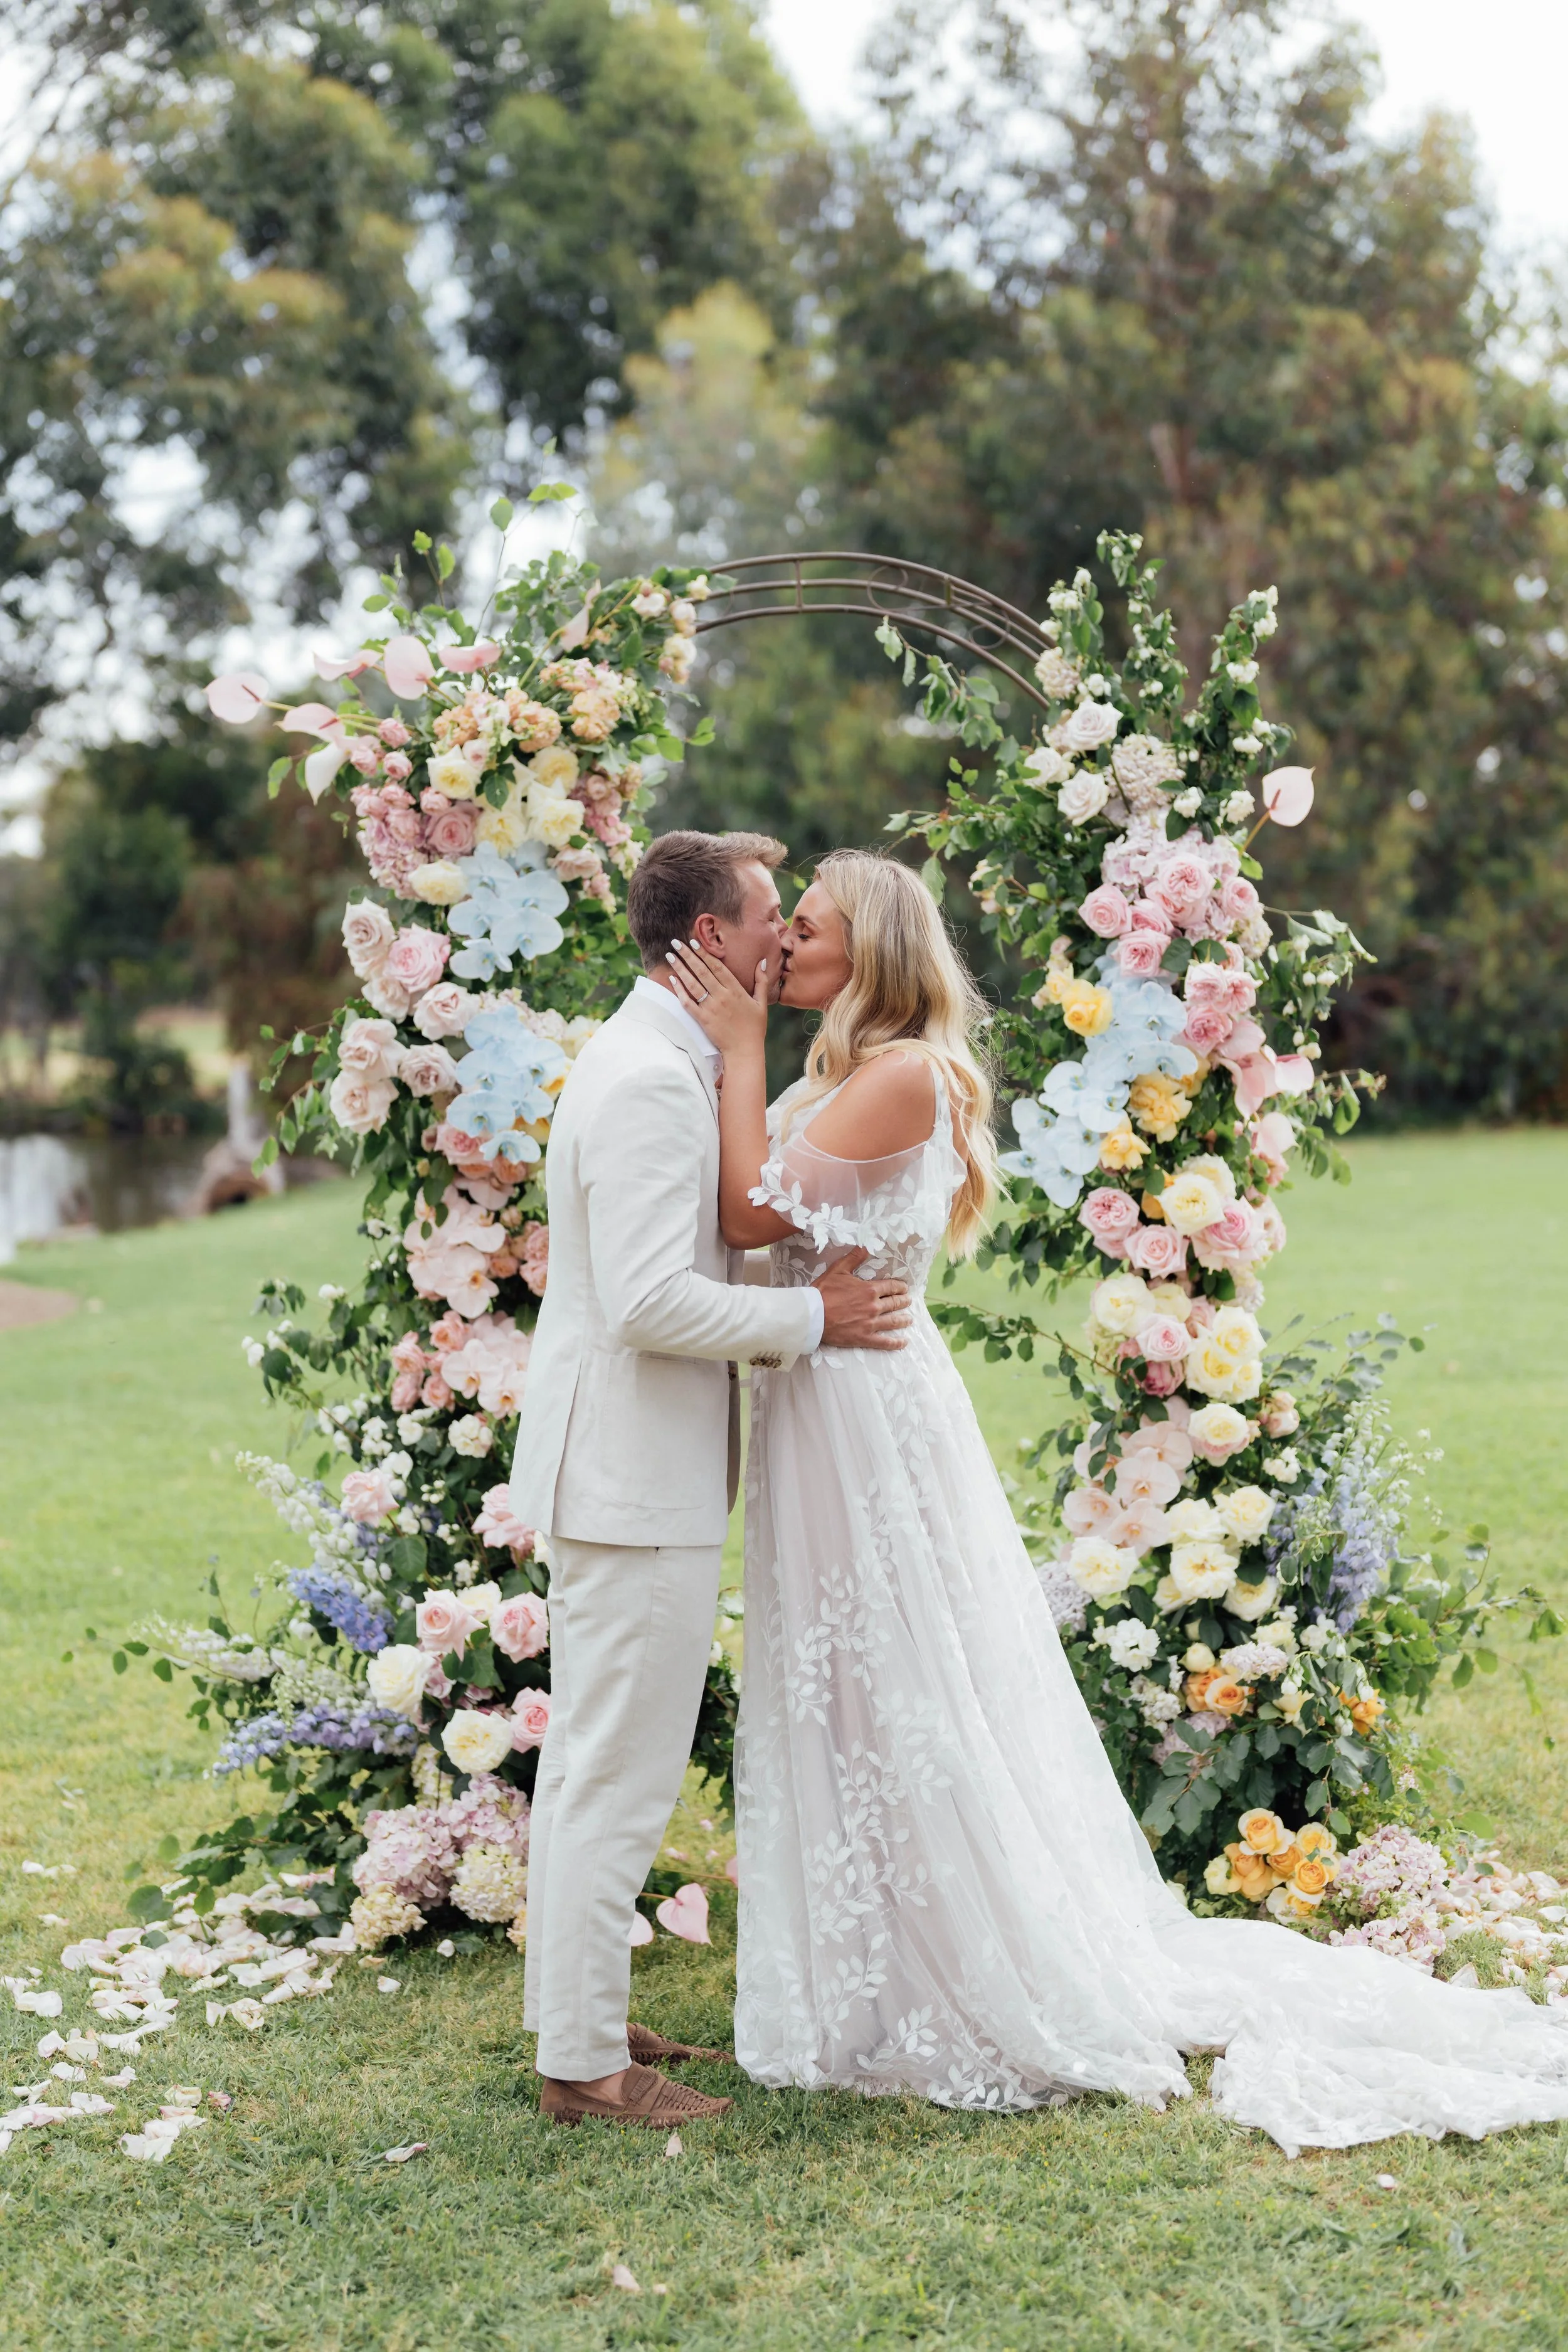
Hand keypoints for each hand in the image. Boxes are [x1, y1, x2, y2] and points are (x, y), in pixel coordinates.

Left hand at [667, 938, 768, 1058]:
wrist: (744, 1050)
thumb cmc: (754, 1027)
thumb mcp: (761, 1002)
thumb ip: (761, 981)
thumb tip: (762, 962)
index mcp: (736, 990)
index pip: (717, 966)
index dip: (704, 953)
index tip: (694, 941)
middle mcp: (722, 996)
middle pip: (702, 971)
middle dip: (688, 955)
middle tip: (676, 942)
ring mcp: (711, 1008)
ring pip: (693, 984)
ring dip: (680, 969)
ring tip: (671, 956)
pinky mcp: (703, 1019)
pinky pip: (688, 1003)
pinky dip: (679, 991)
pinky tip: (672, 979)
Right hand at [813, 1248, 910, 1350]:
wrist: (812, 1315)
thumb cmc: (823, 1291)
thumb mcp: (838, 1269)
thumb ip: (854, 1257)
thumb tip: (866, 1245)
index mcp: (870, 1290)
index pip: (891, 1287)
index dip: (900, 1287)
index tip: (904, 1288)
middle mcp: (874, 1307)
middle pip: (895, 1303)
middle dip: (903, 1301)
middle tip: (908, 1301)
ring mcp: (870, 1324)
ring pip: (893, 1322)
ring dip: (903, 1320)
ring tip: (909, 1319)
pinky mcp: (864, 1338)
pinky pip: (884, 1342)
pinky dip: (895, 1343)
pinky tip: (903, 1342)